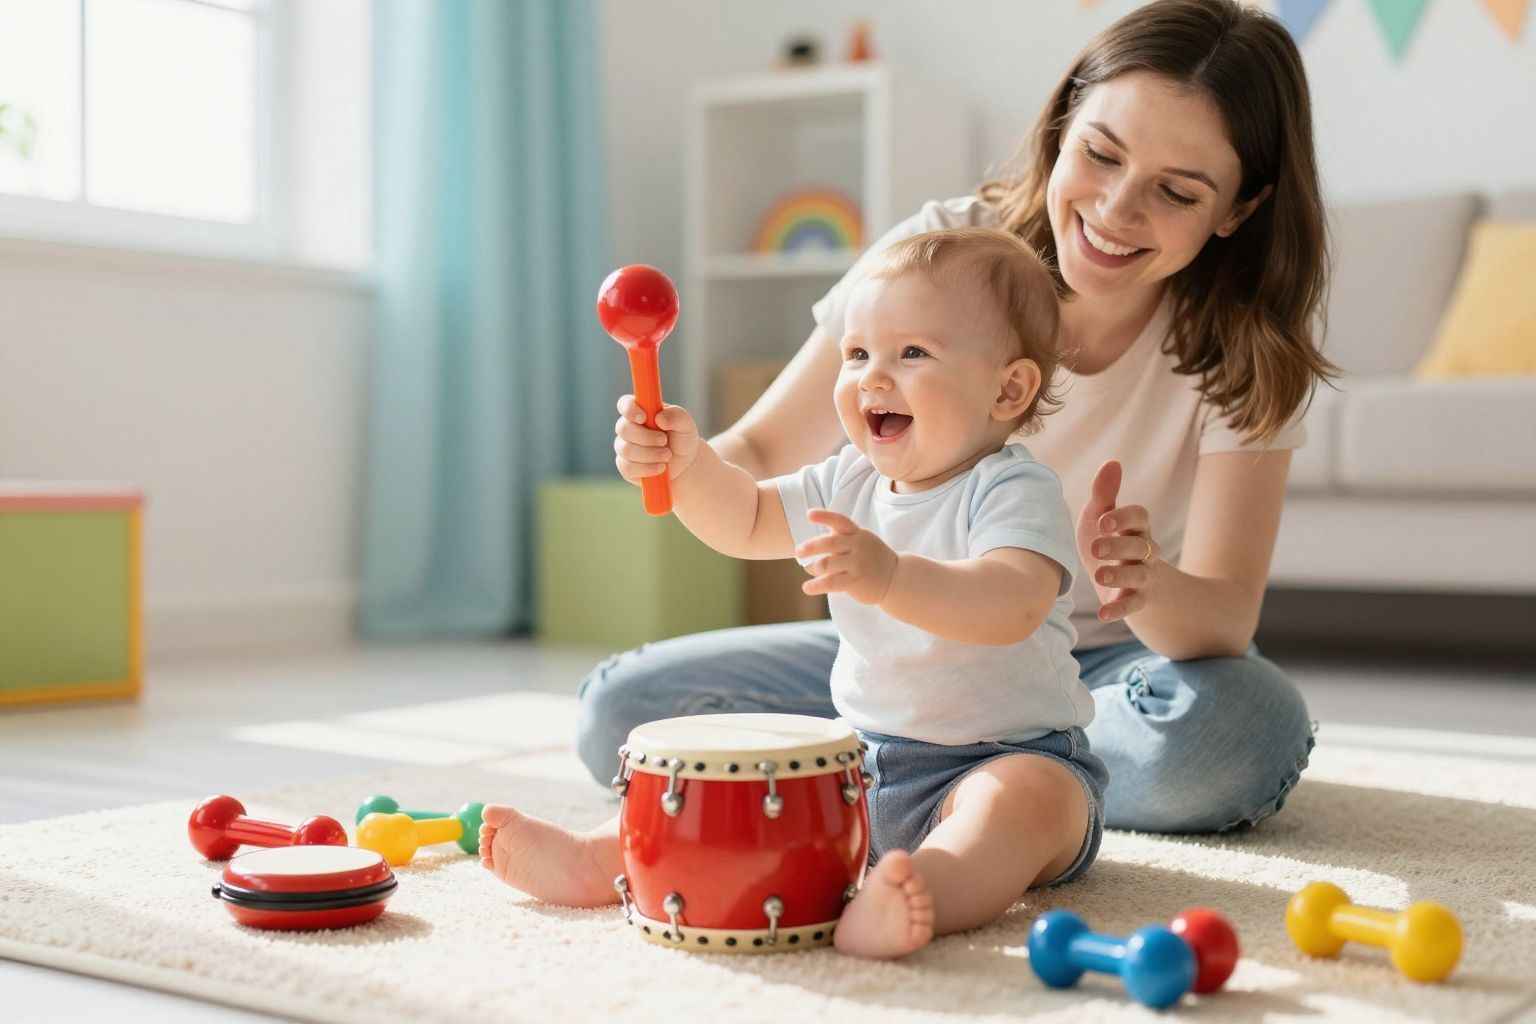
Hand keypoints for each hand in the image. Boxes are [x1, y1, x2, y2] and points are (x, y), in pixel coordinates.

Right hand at [613, 396, 700, 483]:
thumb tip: (660, 418)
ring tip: (667, 455)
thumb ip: (676, 416)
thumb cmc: (682, 437)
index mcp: (640, 410)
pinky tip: (660, 468)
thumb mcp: (686, 424)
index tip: (643, 418)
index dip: (629, 409)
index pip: (624, 403)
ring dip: (650, 454)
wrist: (684, 462)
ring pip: (626, 450)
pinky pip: (627, 468)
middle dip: (646, 437)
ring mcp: (624, 447)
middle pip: (623, 429)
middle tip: (664, 441)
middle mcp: (628, 427)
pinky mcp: (625, 466)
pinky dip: (647, 469)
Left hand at [796, 509, 897, 604]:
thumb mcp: (860, 541)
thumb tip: (808, 554)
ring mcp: (857, 564)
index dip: (824, 516)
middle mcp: (858, 546)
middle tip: (798, 551)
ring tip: (810, 569)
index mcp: (857, 533)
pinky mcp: (855, 581)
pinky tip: (807, 588)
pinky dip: (815, 585)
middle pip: (830, 543)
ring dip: (813, 567)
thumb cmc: (871, 558)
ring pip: (826, 564)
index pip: (840, 521)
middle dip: (811, 546)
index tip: (809, 514)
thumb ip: (839, 540)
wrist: (896, 578)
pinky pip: (830, 582)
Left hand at [1075, 460, 1159, 621]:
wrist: (1116, 578)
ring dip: (1121, 575)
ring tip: (1100, 576)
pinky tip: (1103, 614)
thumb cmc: (1106, 540)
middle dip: (1119, 546)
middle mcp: (1145, 550)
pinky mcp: (1137, 599)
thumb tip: (1112, 462)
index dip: (1124, 518)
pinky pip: (1134, 604)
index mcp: (1136, 527)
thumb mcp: (1098, 516)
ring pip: (1141, 575)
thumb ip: (1103, 494)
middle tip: (1095, 548)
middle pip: (1142, 546)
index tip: (1103, 521)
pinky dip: (1120, 609)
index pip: (1140, 516)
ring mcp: (1144, 576)